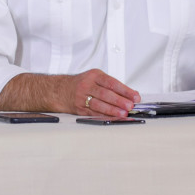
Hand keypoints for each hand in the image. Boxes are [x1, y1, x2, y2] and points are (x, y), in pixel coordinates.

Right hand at [0, 69, 140, 117]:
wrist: (58, 90)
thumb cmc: (81, 84)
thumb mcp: (95, 78)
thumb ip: (112, 86)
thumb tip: (131, 96)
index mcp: (94, 75)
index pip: (112, 82)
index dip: (125, 90)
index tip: (135, 96)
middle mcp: (87, 85)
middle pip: (106, 93)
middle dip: (120, 100)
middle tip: (130, 106)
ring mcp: (82, 97)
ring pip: (99, 104)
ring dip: (113, 110)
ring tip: (123, 114)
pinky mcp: (79, 108)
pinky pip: (93, 113)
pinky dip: (104, 116)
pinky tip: (113, 118)